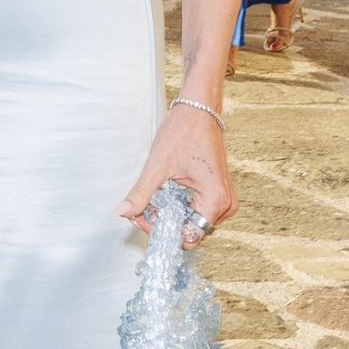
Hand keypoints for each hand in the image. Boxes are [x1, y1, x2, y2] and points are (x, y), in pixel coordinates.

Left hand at [117, 103, 235, 240]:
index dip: (163, 232)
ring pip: (194, 224)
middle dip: (165, 224)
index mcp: (215, 199)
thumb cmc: (184, 131)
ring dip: (172, 217)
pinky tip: (167, 196)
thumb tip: (123, 211)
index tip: (143, 219)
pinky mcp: (219, 193)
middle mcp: (225, 204)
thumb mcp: (158, 166)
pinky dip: (181, 209)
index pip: (189, 237)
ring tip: (154, 201)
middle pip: (192, 233)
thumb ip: (141, 193)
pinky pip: (199, 212)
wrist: (199, 111)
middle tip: (144, 209)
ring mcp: (225, 199)